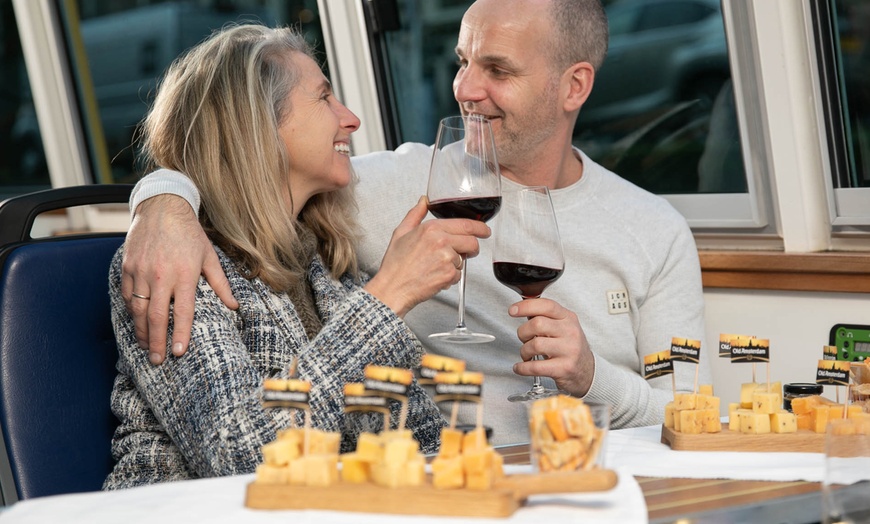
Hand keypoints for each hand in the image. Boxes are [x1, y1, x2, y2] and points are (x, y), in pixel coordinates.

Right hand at [121, 195, 237, 363]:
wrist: (162, 207)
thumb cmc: (190, 234)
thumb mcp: (209, 256)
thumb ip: (220, 284)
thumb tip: (234, 306)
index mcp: (185, 274)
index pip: (184, 311)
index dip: (181, 334)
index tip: (179, 352)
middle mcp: (162, 275)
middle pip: (157, 316)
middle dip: (156, 342)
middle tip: (157, 360)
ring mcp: (142, 271)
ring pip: (139, 309)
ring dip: (141, 331)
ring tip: (146, 347)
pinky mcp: (128, 266)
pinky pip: (128, 295)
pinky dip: (132, 311)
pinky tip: (138, 322)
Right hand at [365, 196, 489, 316]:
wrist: (392, 288)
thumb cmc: (395, 265)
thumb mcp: (401, 232)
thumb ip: (415, 214)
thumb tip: (424, 201)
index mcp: (431, 229)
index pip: (466, 224)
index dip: (480, 228)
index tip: (485, 231)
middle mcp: (440, 241)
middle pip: (472, 242)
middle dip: (471, 248)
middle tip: (464, 253)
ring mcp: (446, 258)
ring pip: (464, 260)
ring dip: (455, 264)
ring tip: (436, 267)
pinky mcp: (448, 275)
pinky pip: (458, 275)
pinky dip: (450, 278)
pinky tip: (435, 276)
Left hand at [508, 298, 594, 395]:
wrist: (587, 371)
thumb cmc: (570, 347)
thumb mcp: (563, 327)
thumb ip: (545, 317)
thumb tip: (522, 309)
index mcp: (568, 318)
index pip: (546, 305)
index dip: (526, 306)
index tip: (513, 310)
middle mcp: (570, 332)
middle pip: (537, 324)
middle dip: (523, 332)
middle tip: (524, 338)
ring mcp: (569, 350)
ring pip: (535, 344)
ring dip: (524, 351)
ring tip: (527, 354)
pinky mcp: (564, 368)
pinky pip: (536, 366)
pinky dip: (523, 367)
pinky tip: (521, 367)